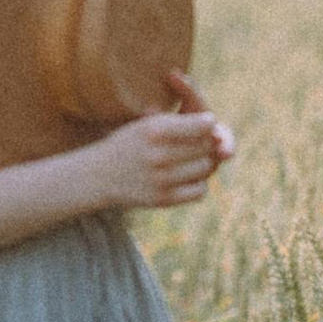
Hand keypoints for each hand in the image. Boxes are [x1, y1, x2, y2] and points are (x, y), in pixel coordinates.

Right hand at [93, 73, 234, 208]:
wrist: (98, 175)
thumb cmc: (130, 142)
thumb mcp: (149, 122)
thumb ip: (186, 124)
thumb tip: (224, 141)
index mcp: (155, 129)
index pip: (206, 124)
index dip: (207, 123)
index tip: (200, 123)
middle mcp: (158, 155)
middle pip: (208, 146)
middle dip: (205, 142)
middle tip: (189, 142)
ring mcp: (161, 179)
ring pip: (206, 168)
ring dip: (202, 162)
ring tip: (185, 158)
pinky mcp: (163, 199)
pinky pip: (200, 191)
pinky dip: (197, 183)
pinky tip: (182, 176)